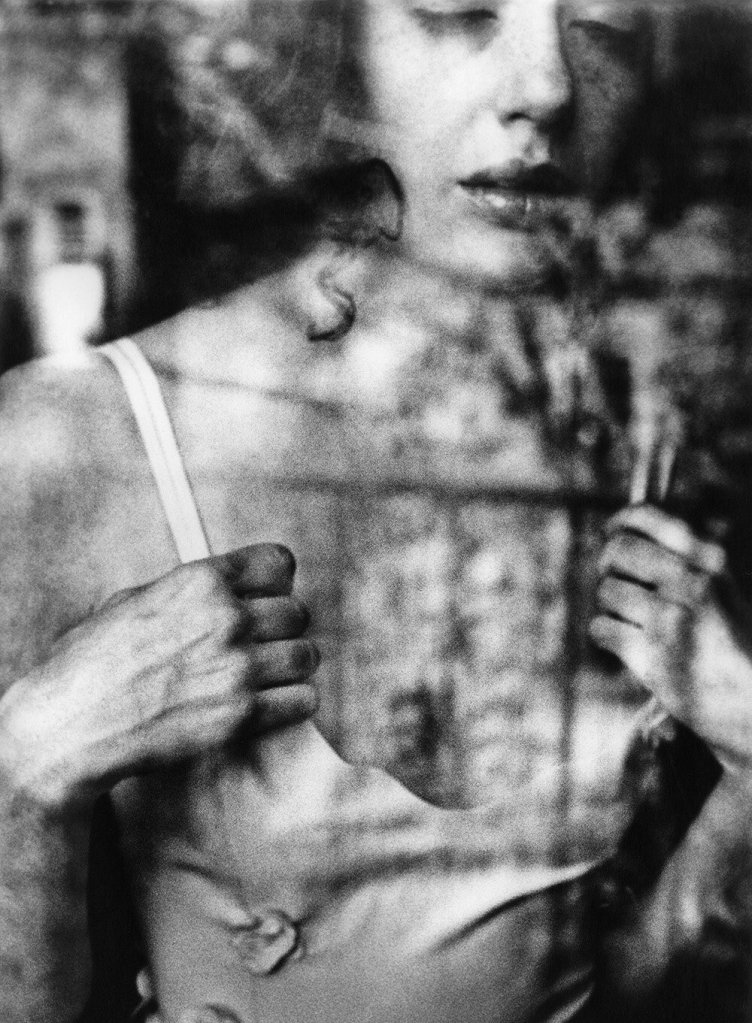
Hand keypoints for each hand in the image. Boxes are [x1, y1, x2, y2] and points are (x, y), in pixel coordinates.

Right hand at [0, 544, 318, 810]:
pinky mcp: (243, 715)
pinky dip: (292, 703)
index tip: (264, 598)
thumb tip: (230, 582)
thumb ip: (188, 588)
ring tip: (267, 677)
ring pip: (306, 655)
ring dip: (290, 667)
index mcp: (201, 580)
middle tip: (261, 646)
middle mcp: (226, 618)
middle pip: (297, 612)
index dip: (275, 583)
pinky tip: (270, 705)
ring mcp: (237, 667)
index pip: (279, 563)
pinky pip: (304, 699)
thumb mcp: (134, 600)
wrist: (72, 726)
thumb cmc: (94, 661)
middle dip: (281, 629)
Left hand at [591, 505, 751, 770]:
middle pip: (616, 551)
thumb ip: (686, 558)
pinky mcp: (651, 655)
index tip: (610, 531)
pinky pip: (601, 628)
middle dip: (609, 567)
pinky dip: (607, 636)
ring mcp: (670, 619)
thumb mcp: (726, 586)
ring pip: (606, 591)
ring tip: (634, 621)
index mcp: (711, 558)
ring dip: (612, 606)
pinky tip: (628, 644)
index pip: (647, 517)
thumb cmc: (737, 642)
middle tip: (618, 583)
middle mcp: (690, 583)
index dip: (619, 522)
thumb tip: (626, 532)